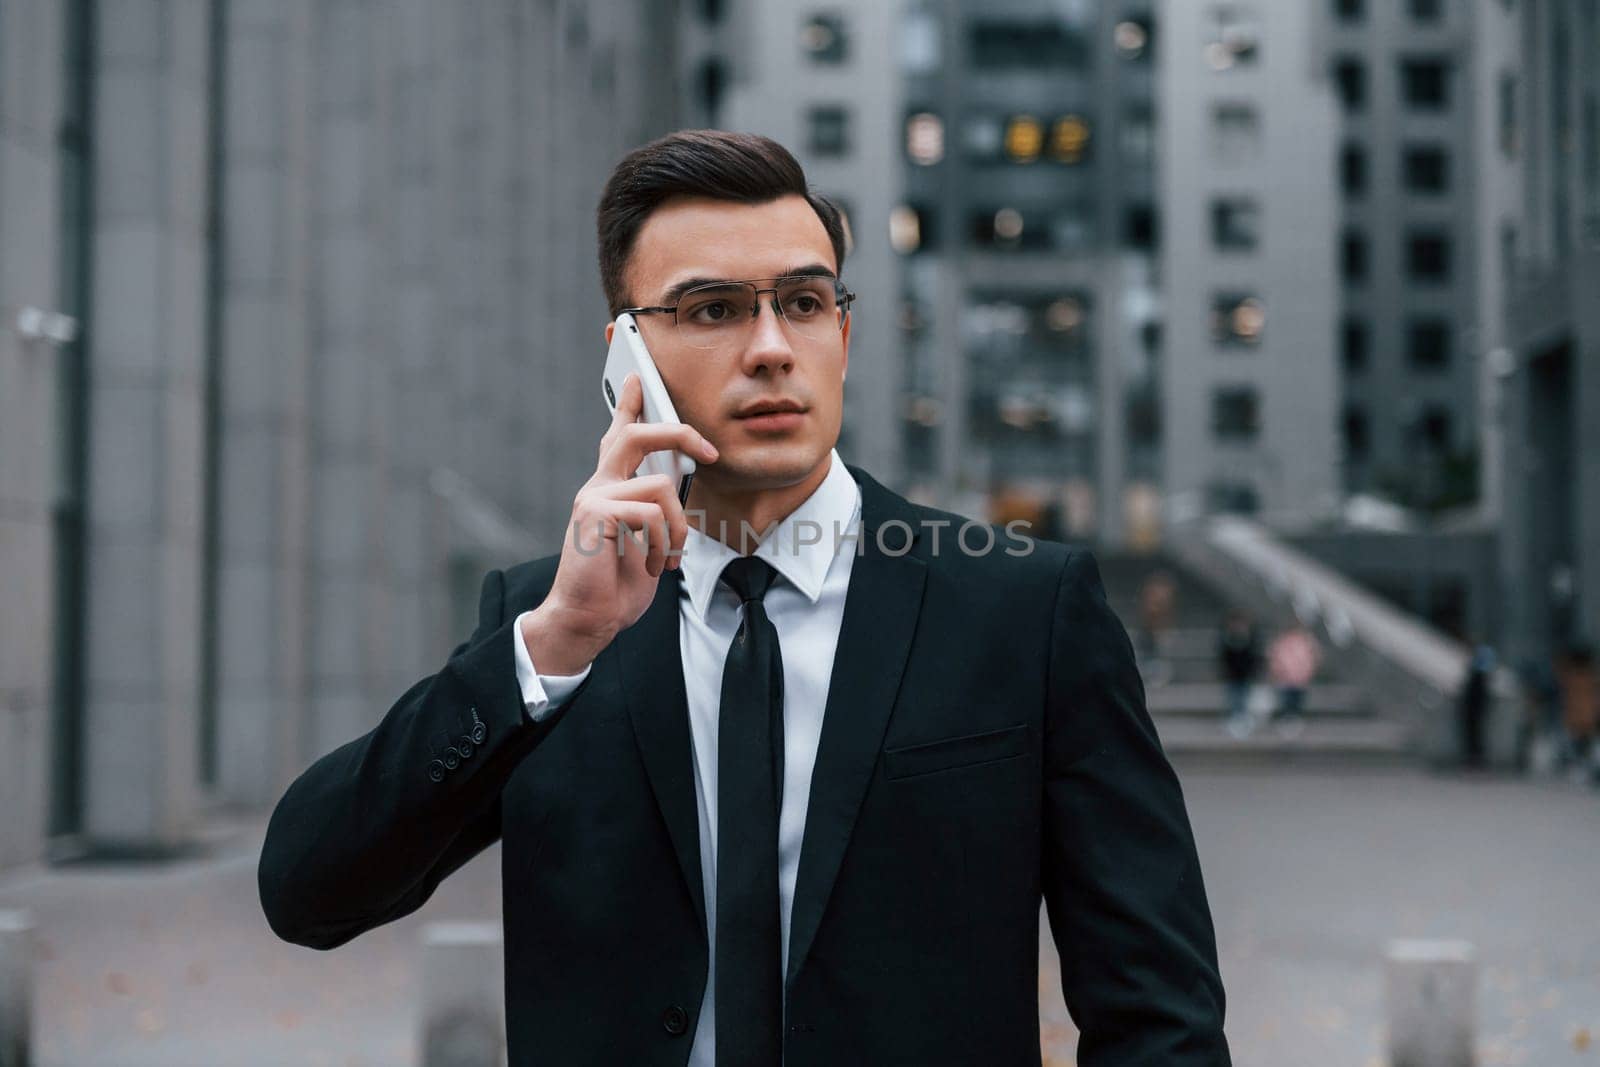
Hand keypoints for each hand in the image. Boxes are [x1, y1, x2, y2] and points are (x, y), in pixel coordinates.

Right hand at [520, 373, 718, 673]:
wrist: (588, 619)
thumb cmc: (616, 584)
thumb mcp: (644, 540)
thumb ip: (654, 510)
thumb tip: (677, 489)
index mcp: (608, 489)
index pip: (617, 437)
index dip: (628, 405)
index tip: (638, 377)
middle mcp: (597, 487)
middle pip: (633, 435)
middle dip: (675, 433)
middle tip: (707, 451)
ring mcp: (593, 499)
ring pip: (659, 488)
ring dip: (677, 528)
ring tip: (668, 557)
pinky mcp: (594, 516)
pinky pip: (649, 513)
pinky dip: (662, 544)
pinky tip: (655, 566)